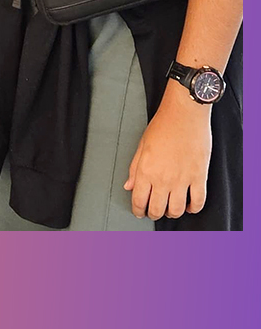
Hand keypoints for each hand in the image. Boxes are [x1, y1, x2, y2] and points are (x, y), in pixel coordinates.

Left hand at [124, 81, 212, 218]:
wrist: (184, 114)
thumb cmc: (163, 126)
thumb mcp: (142, 146)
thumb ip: (135, 168)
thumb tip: (129, 186)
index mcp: (146, 170)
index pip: (139, 200)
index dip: (138, 210)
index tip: (139, 212)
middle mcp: (163, 178)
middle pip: (157, 209)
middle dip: (153, 214)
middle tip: (153, 212)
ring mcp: (182, 179)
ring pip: (177, 210)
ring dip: (172, 213)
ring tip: (170, 209)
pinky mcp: (199, 177)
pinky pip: (198, 202)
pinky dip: (193, 208)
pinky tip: (189, 206)